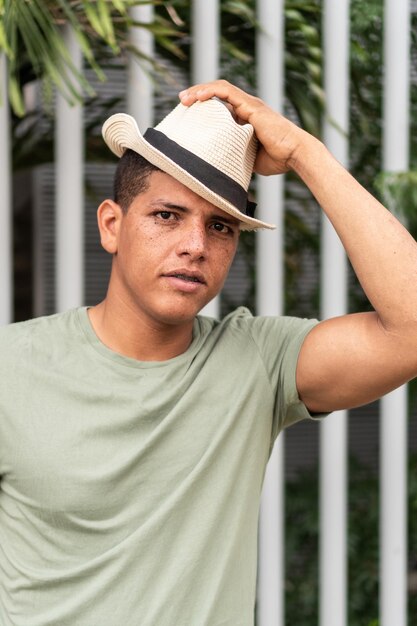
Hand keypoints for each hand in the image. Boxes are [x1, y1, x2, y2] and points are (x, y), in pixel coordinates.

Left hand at [179, 79, 308, 175]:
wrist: (294, 154)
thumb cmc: (277, 159)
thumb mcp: (249, 158)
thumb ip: (236, 156)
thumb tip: (220, 169)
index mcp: (246, 118)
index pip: (221, 105)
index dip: (204, 105)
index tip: (188, 112)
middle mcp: (247, 107)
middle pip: (217, 93)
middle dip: (197, 95)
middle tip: (181, 102)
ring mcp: (249, 104)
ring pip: (220, 88)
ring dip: (199, 90)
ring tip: (183, 98)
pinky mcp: (250, 105)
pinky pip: (227, 92)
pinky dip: (210, 91)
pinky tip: (197, 96)